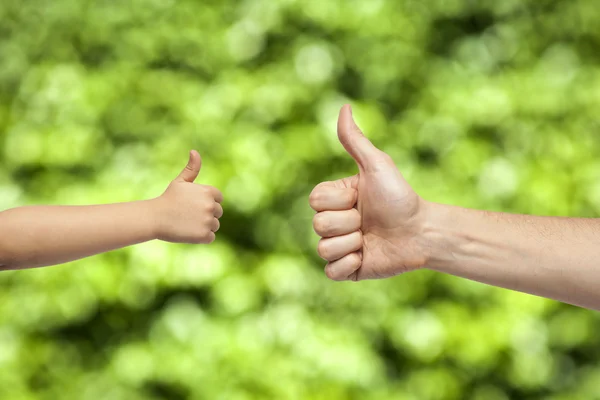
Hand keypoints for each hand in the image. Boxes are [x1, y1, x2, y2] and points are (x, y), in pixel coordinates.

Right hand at [153, 150, 223, 243]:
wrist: (155, 218)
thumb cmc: (167, 199)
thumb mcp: (180, 182)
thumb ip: (191, 168)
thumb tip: (194, 151)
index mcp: (209, 192)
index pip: (219, 199)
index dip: (207, 202)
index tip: (193, 204)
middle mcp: (211, 205)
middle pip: (218, 213)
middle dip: (206, 214)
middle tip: (188, 215)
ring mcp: (208, 221)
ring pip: (214, 225)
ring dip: (204, 226)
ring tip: (188, 223)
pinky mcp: (204, 235)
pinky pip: (210, 237)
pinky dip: (201, 237)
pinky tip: (189, 231)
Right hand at [309, 105, 429, 280]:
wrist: (422, 231)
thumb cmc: (400, 197)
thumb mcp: (377, 166)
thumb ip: (355, 140)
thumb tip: (344, 107)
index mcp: (335, 199)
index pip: (315, 201)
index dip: (339, 201)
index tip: (360, 198)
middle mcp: (334, 222)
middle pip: (319, 225)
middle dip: (349, 223)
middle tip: (369, 221)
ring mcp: (339, 247)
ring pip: (324, 249)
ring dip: (352, 244)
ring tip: (370, 239)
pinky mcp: (347, 270)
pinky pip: (331, 271)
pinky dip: (350, 265)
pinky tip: (367, 256)